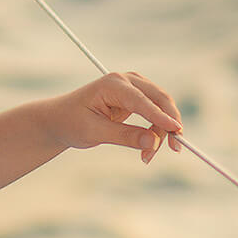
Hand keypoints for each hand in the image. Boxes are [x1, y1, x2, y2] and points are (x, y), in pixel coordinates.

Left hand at [48, 72, 181, 163]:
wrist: (61, 119)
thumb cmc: (72, 122)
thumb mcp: (94, 132)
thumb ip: (124, 136)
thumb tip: (152, 141)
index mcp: (112, 84)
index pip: (142, 100)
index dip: (160, 116)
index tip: (176, 130)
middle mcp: (126, 80)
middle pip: (159, 99)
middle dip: (169, 125)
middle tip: (175, 149)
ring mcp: (134, 87)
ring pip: (161, 107)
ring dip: (162, 131)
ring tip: (147, 157)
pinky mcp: (137, 98)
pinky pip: (156, 112)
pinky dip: (157, 129)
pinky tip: (149, 148)